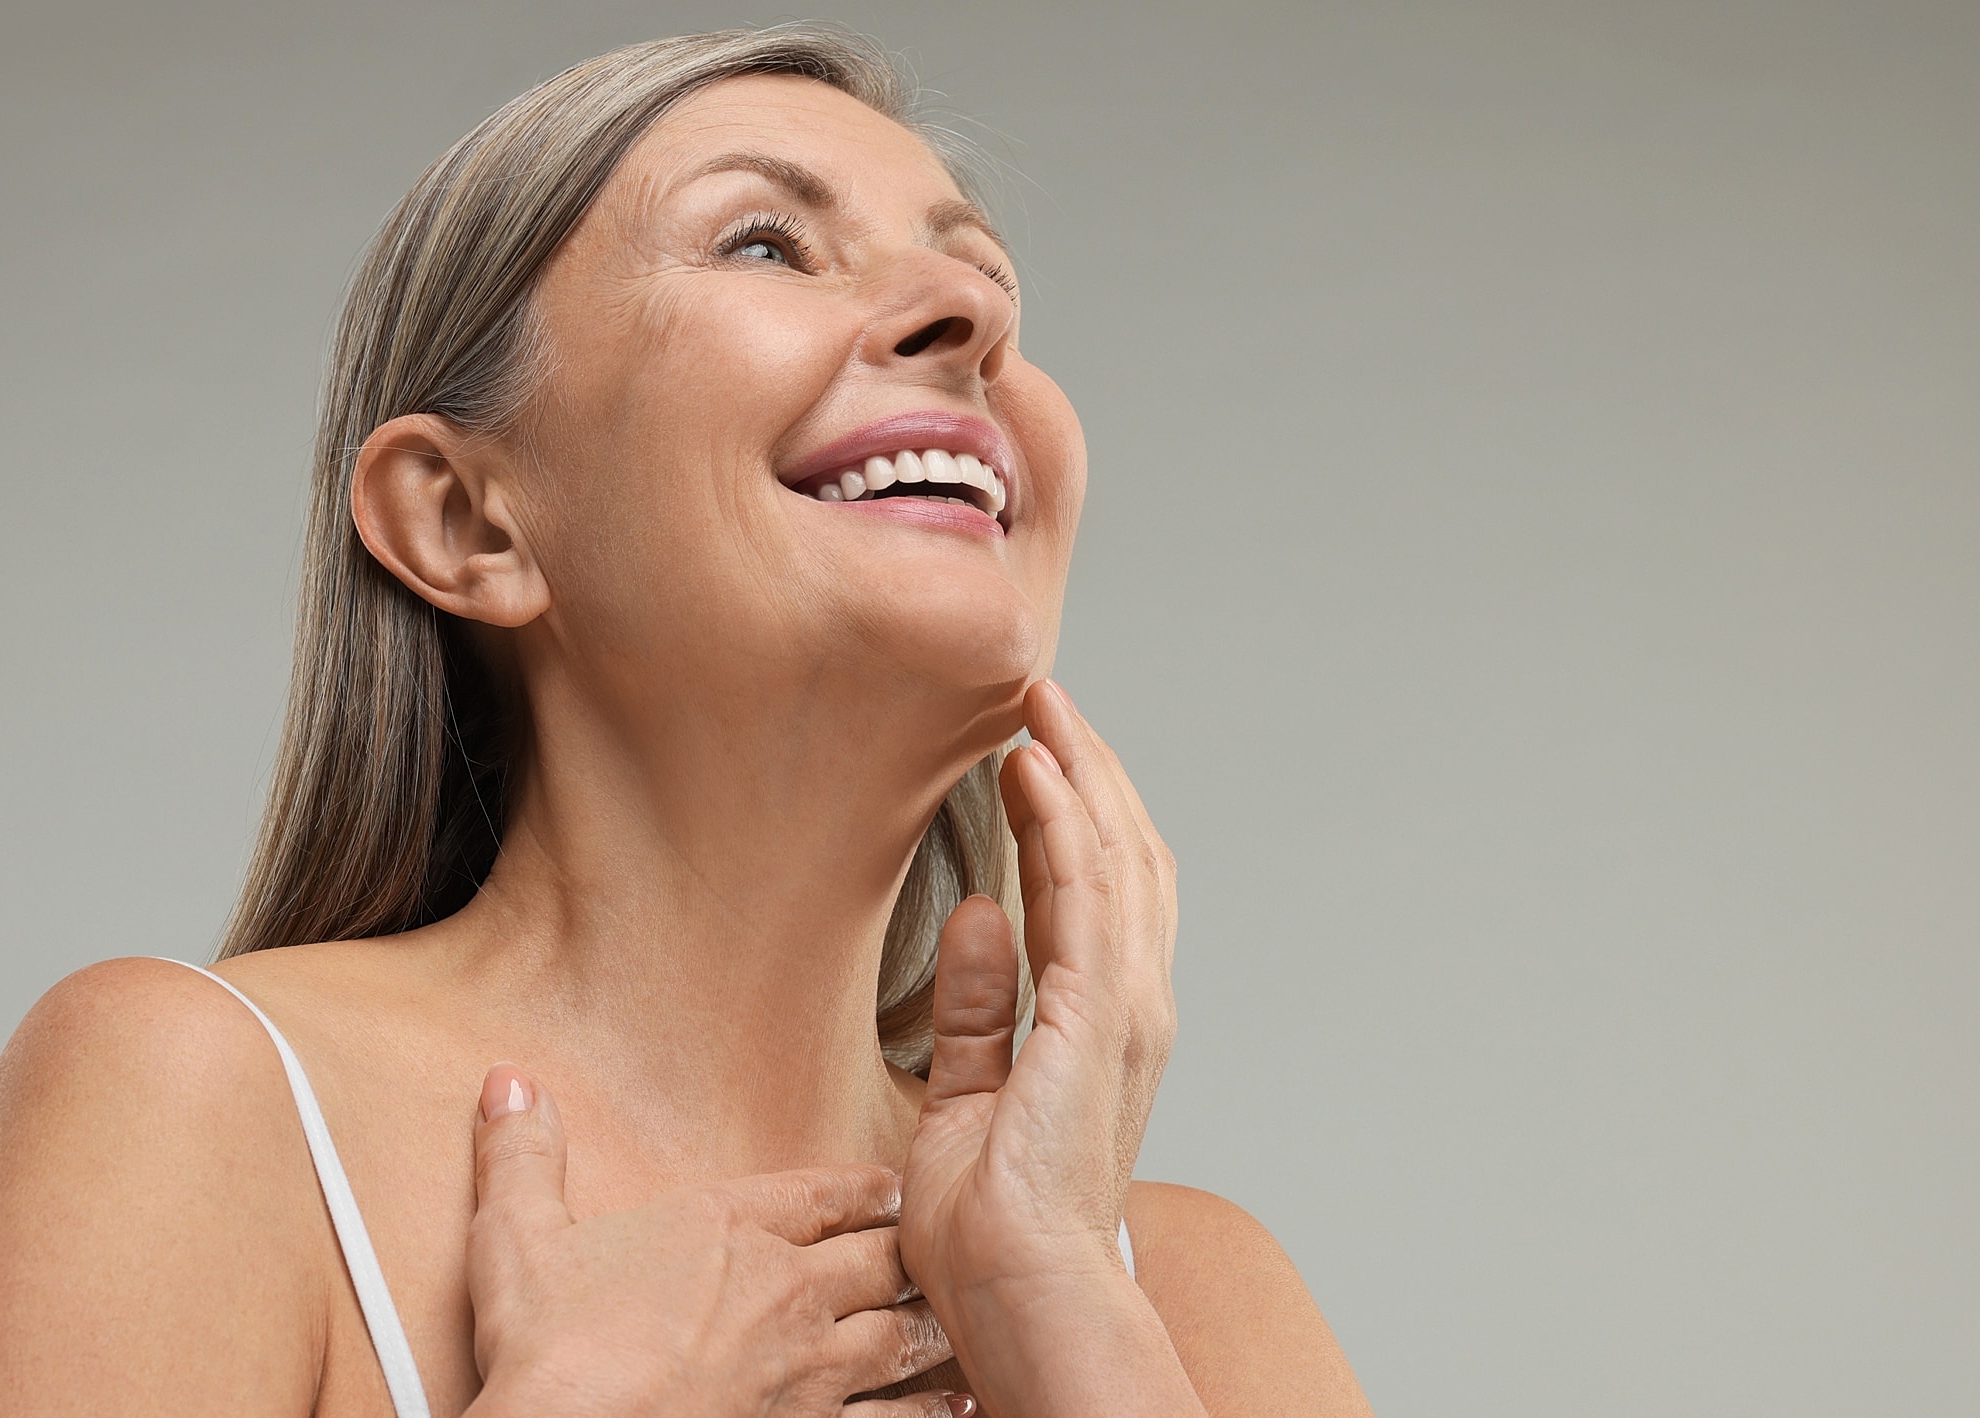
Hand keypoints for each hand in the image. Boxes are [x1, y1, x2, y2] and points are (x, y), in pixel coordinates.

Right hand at [464, 1066, 969, 1417]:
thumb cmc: (551, 1351)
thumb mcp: (517, 1238)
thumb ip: (522, 1156)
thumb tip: (508, 1082)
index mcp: (727, 1230)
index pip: (818, 1195)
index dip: (861, 1190)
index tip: (890, 1187)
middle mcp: (785, 1293)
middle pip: (878, 1260)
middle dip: (909, 1252)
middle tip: (938, 1246)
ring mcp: (809, 1371)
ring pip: (901, 1336)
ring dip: (930, 1325)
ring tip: (956, 1318)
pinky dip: (930, 1413)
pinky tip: (956, 1408)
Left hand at [897, 680, 1191, 1407]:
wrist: (1021, 1294)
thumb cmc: (994, 1231)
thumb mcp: (967, 1097)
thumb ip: (977, 1008)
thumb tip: (980, 918)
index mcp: (1100, 1029)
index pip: (1101, 894)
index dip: (1075, 814)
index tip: (1031, 752)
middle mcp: (1130, 1009)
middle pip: (1124, 857)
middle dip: (1087, 770)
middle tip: (1043, 699)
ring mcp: (1123, 1010)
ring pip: (1116, 858)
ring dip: (1080, 773)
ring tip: (1040, 706)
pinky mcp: (1098, 1017)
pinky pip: (1086, 896)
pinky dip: (1066, 823)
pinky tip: (1035, 769)